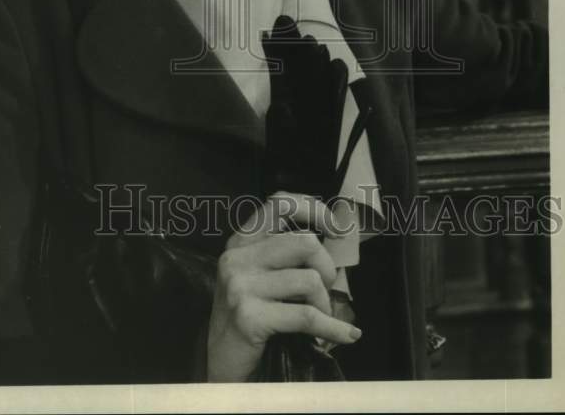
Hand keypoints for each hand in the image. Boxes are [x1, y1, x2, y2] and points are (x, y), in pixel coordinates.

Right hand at [206, 191, 361, 382]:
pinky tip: (345, 335)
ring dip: (325, 304)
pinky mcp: (249, 316)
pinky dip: (333, 327)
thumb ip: (282, 254)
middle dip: (327, 267)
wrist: (219, 361)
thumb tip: (331, 241)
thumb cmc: (247, 316)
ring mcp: (241, 286)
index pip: (279, 203)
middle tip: (325, 289)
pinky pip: (307, 316)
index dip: (312, 209)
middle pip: (304, 242)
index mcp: (241, 242)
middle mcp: (238, 257)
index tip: (333, 226)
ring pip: (310, 280)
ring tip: (320, 317)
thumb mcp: (256, 275)